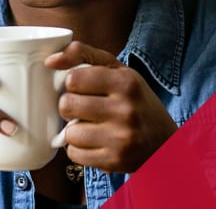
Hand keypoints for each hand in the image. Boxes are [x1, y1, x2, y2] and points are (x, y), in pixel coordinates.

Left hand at [45, 41, 177, 172]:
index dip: (72, 83)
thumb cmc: (134, 101)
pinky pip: (74, 154)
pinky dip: (79, 149)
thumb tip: (50, 61)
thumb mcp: (117, 70)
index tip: (83, 88)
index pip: (73, 79)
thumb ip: (83, 54)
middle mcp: (126, 110)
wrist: (165, 142)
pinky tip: (94, 143)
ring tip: (91, 127)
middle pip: (67, 105)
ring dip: (74, 130)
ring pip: (69, 133)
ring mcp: (121, 138)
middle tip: (84, 108)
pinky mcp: (115, 161)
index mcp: (126, 83)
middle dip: (70, 107)